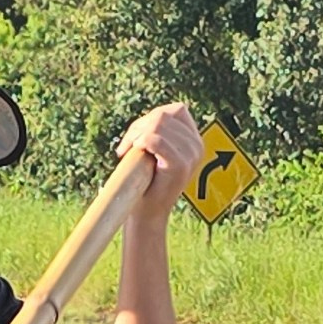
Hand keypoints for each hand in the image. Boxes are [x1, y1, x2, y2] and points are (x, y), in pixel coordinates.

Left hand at [118, 104, 206, 221]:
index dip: (152, 117)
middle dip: (139, 126)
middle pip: (164, 115)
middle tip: (126, 147)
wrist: (146, 213)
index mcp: (194, 141)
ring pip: (158, 124)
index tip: (137, 137)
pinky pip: (155, 140)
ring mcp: (190, 156)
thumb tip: (152, 116)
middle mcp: (197, 146)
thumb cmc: (146, 181)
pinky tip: (131, 153)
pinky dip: (140, 142)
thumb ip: (159, 132)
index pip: (176, 110)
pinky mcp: (179, 166)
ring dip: (136, 135)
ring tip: (128, 152)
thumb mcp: (156, 152)